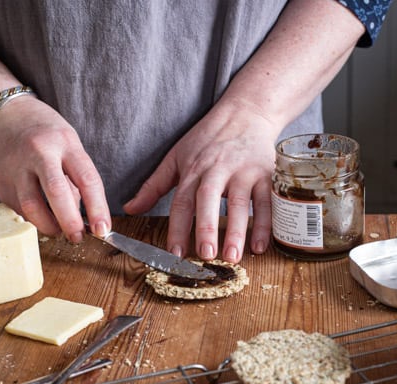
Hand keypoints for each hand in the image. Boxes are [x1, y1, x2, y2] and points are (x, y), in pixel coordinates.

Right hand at [0, 95, 110, 241]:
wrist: (3, 114)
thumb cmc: (44, 131)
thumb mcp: (69, 144)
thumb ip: (76, 178)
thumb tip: (80, 216)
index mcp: (65, 143)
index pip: (86, 179)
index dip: (97, 208)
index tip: (103, 229)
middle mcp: (39, 152)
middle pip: (56, 193)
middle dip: (70, 222)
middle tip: (78, 238)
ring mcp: (16, 166)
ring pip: (31, 206)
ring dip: (48, 225)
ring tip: (58, 230)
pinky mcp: (0, 181)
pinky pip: (18, 208)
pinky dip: (32, 218)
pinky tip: (39, 216)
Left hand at [124, 98, 277, 262]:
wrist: (246, 113)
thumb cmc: (208, 138)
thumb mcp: (176, 157)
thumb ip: (153, 186)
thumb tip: (129, 208)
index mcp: (193, 169)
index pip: (182, 201)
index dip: (177, 228)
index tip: (175, 253)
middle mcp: (218, 170)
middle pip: (210, 200)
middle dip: (206, 227)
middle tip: (206, 255)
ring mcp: (244, 171)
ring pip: (241, 203)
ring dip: (237, 232)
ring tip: (232, 257)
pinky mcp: (266, 174)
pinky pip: (267, 202)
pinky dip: (266, 224)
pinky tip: (260, 246)